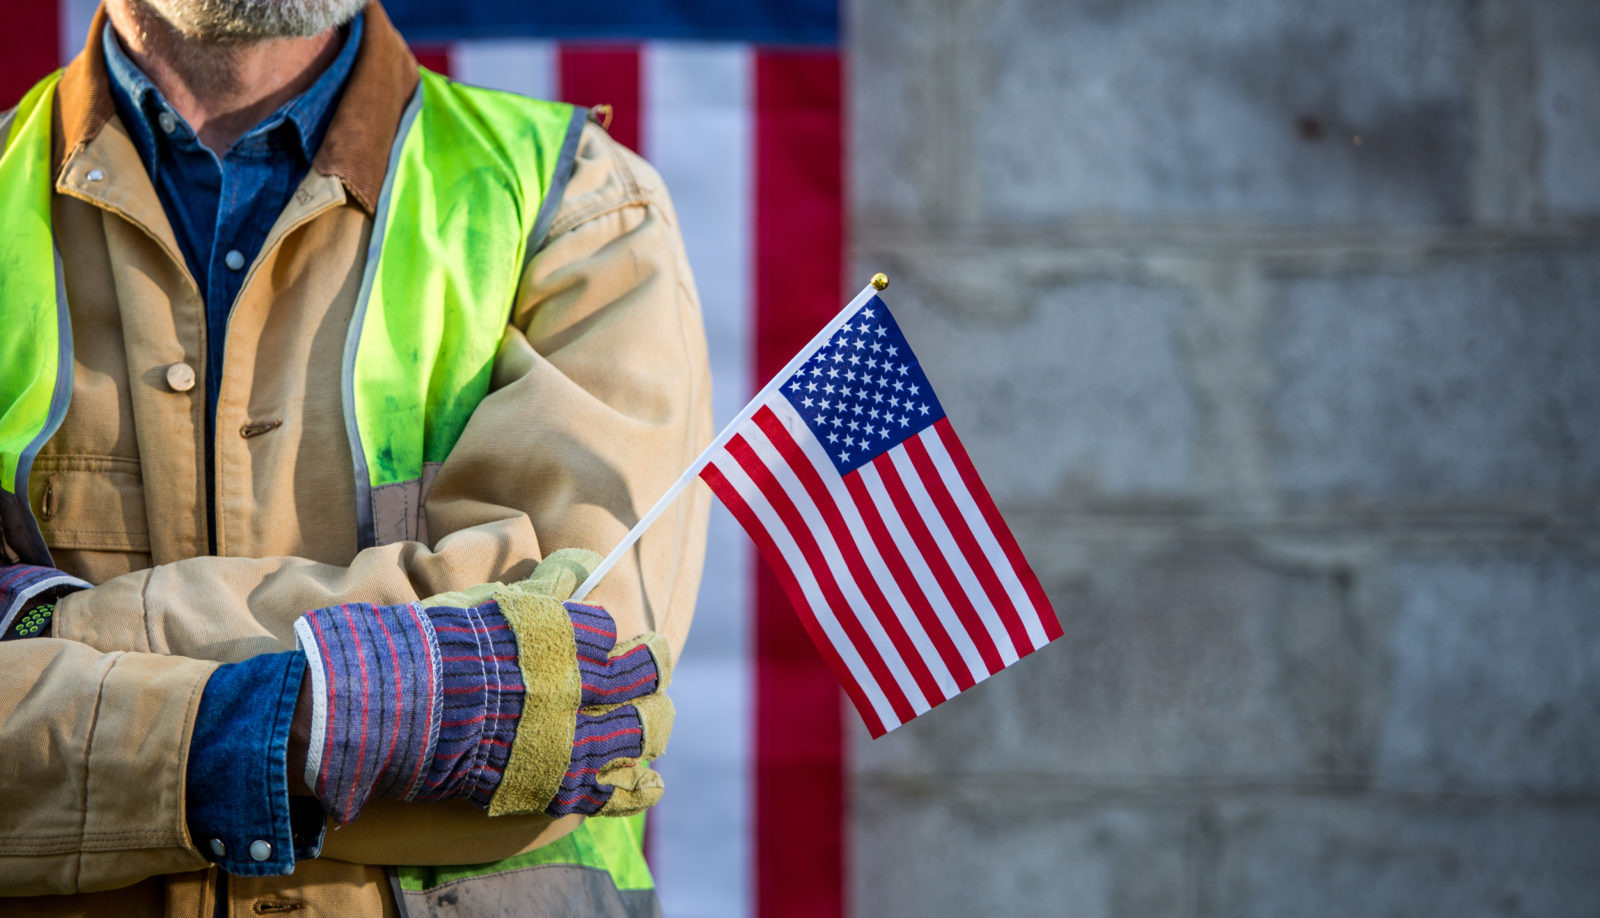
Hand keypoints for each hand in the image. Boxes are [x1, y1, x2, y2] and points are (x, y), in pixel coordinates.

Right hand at [290, 549, 672, 823]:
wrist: (392, 710)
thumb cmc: (434, 649)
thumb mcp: (489, 603)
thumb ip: (544, 586)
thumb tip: (584, 562)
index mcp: (561, 636)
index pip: (606, 629)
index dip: (609, 635)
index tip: (615, 639)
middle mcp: (574, 685)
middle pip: (639, 677)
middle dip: (651, 668)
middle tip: (655, 662)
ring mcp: (568, 737)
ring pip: (638, 731)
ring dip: (653, 723)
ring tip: (656, 722)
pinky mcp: (553, 783)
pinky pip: (609, 790)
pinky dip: (637, 788)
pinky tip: (651, 784)